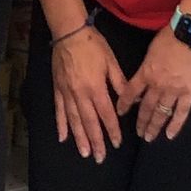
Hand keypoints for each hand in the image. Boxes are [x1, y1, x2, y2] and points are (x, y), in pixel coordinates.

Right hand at [51, 22, 126, 161]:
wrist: (69, 32)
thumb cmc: (93, 45)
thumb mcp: (111, 62)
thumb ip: (120, 83)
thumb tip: (132, 100)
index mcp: (96, 88)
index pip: (106, 114)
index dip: (112, 130)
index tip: (116, 144)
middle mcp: (80, 94)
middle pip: (89, 122)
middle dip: (96, 141)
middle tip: (100, 158)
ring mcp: (67, 93)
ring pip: (74, 120)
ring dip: (79, 138)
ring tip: (84, 153)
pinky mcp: (58, 89)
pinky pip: (59, 110)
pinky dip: (61, 125)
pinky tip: (63, 137)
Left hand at [117, 27, 190, 141]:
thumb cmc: (171, 35)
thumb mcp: (151, 49)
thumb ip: (147, 65)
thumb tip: (144, 75)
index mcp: (146, 73)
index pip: (130, 92)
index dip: (124, 104)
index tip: (120, 113)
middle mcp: (157, 85)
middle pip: (145, 107)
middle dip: (140, 121)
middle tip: (138, 132)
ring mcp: (174, 91)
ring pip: (161, 113)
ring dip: (154, 126)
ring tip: (149, 137)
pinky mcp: (190, 93)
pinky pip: (181, 112)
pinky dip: (175, 125)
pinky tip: (169, 135)